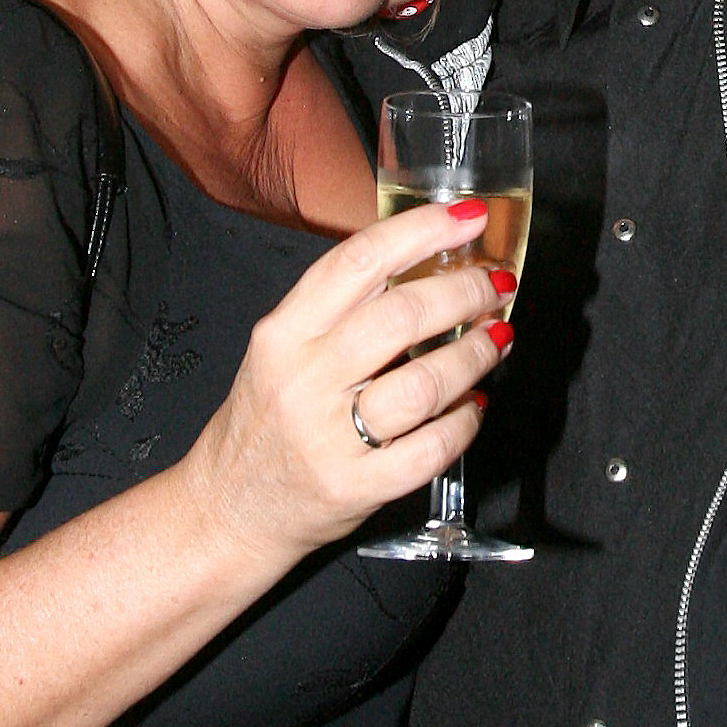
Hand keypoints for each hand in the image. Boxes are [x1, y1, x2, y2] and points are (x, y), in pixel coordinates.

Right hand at [185, 198, 510, 561]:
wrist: (230, 508)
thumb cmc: (266, 420)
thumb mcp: (281, 350)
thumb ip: (339, 308)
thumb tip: (424, 262)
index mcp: (283, 334)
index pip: (358, 262)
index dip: (421, 232)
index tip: (468, 219)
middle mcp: (303, 381)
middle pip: (401, 318)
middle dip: (466, 292)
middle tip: (494, 285)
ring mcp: (329, 438)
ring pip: (425, 383)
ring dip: (476, 354)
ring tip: (496, 339)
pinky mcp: (356, 486)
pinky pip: (431, 447)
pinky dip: (465, 422)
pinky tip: (473, 404)